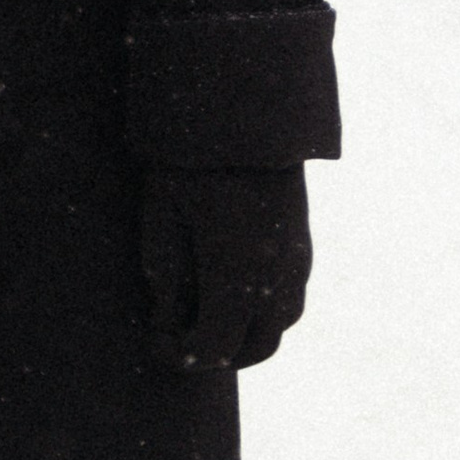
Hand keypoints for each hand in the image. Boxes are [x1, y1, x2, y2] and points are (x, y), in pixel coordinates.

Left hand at [139, 168, 311, 371]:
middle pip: (256, 348)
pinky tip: (237, 290)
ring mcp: (297, 258)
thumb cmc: (190, 154)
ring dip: (248, 335)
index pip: (214, 347)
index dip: (181, 355)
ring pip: (281, 325)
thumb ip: (165, 274)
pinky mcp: (304, 240)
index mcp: (237, 274)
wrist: (244, 104)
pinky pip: (292, 297)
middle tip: (181, 339)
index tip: (155, 342)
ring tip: (208, 316)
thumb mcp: (161, 212)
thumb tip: (168, 317)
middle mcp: (276, 276)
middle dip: (218, 354)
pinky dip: (267, 310)